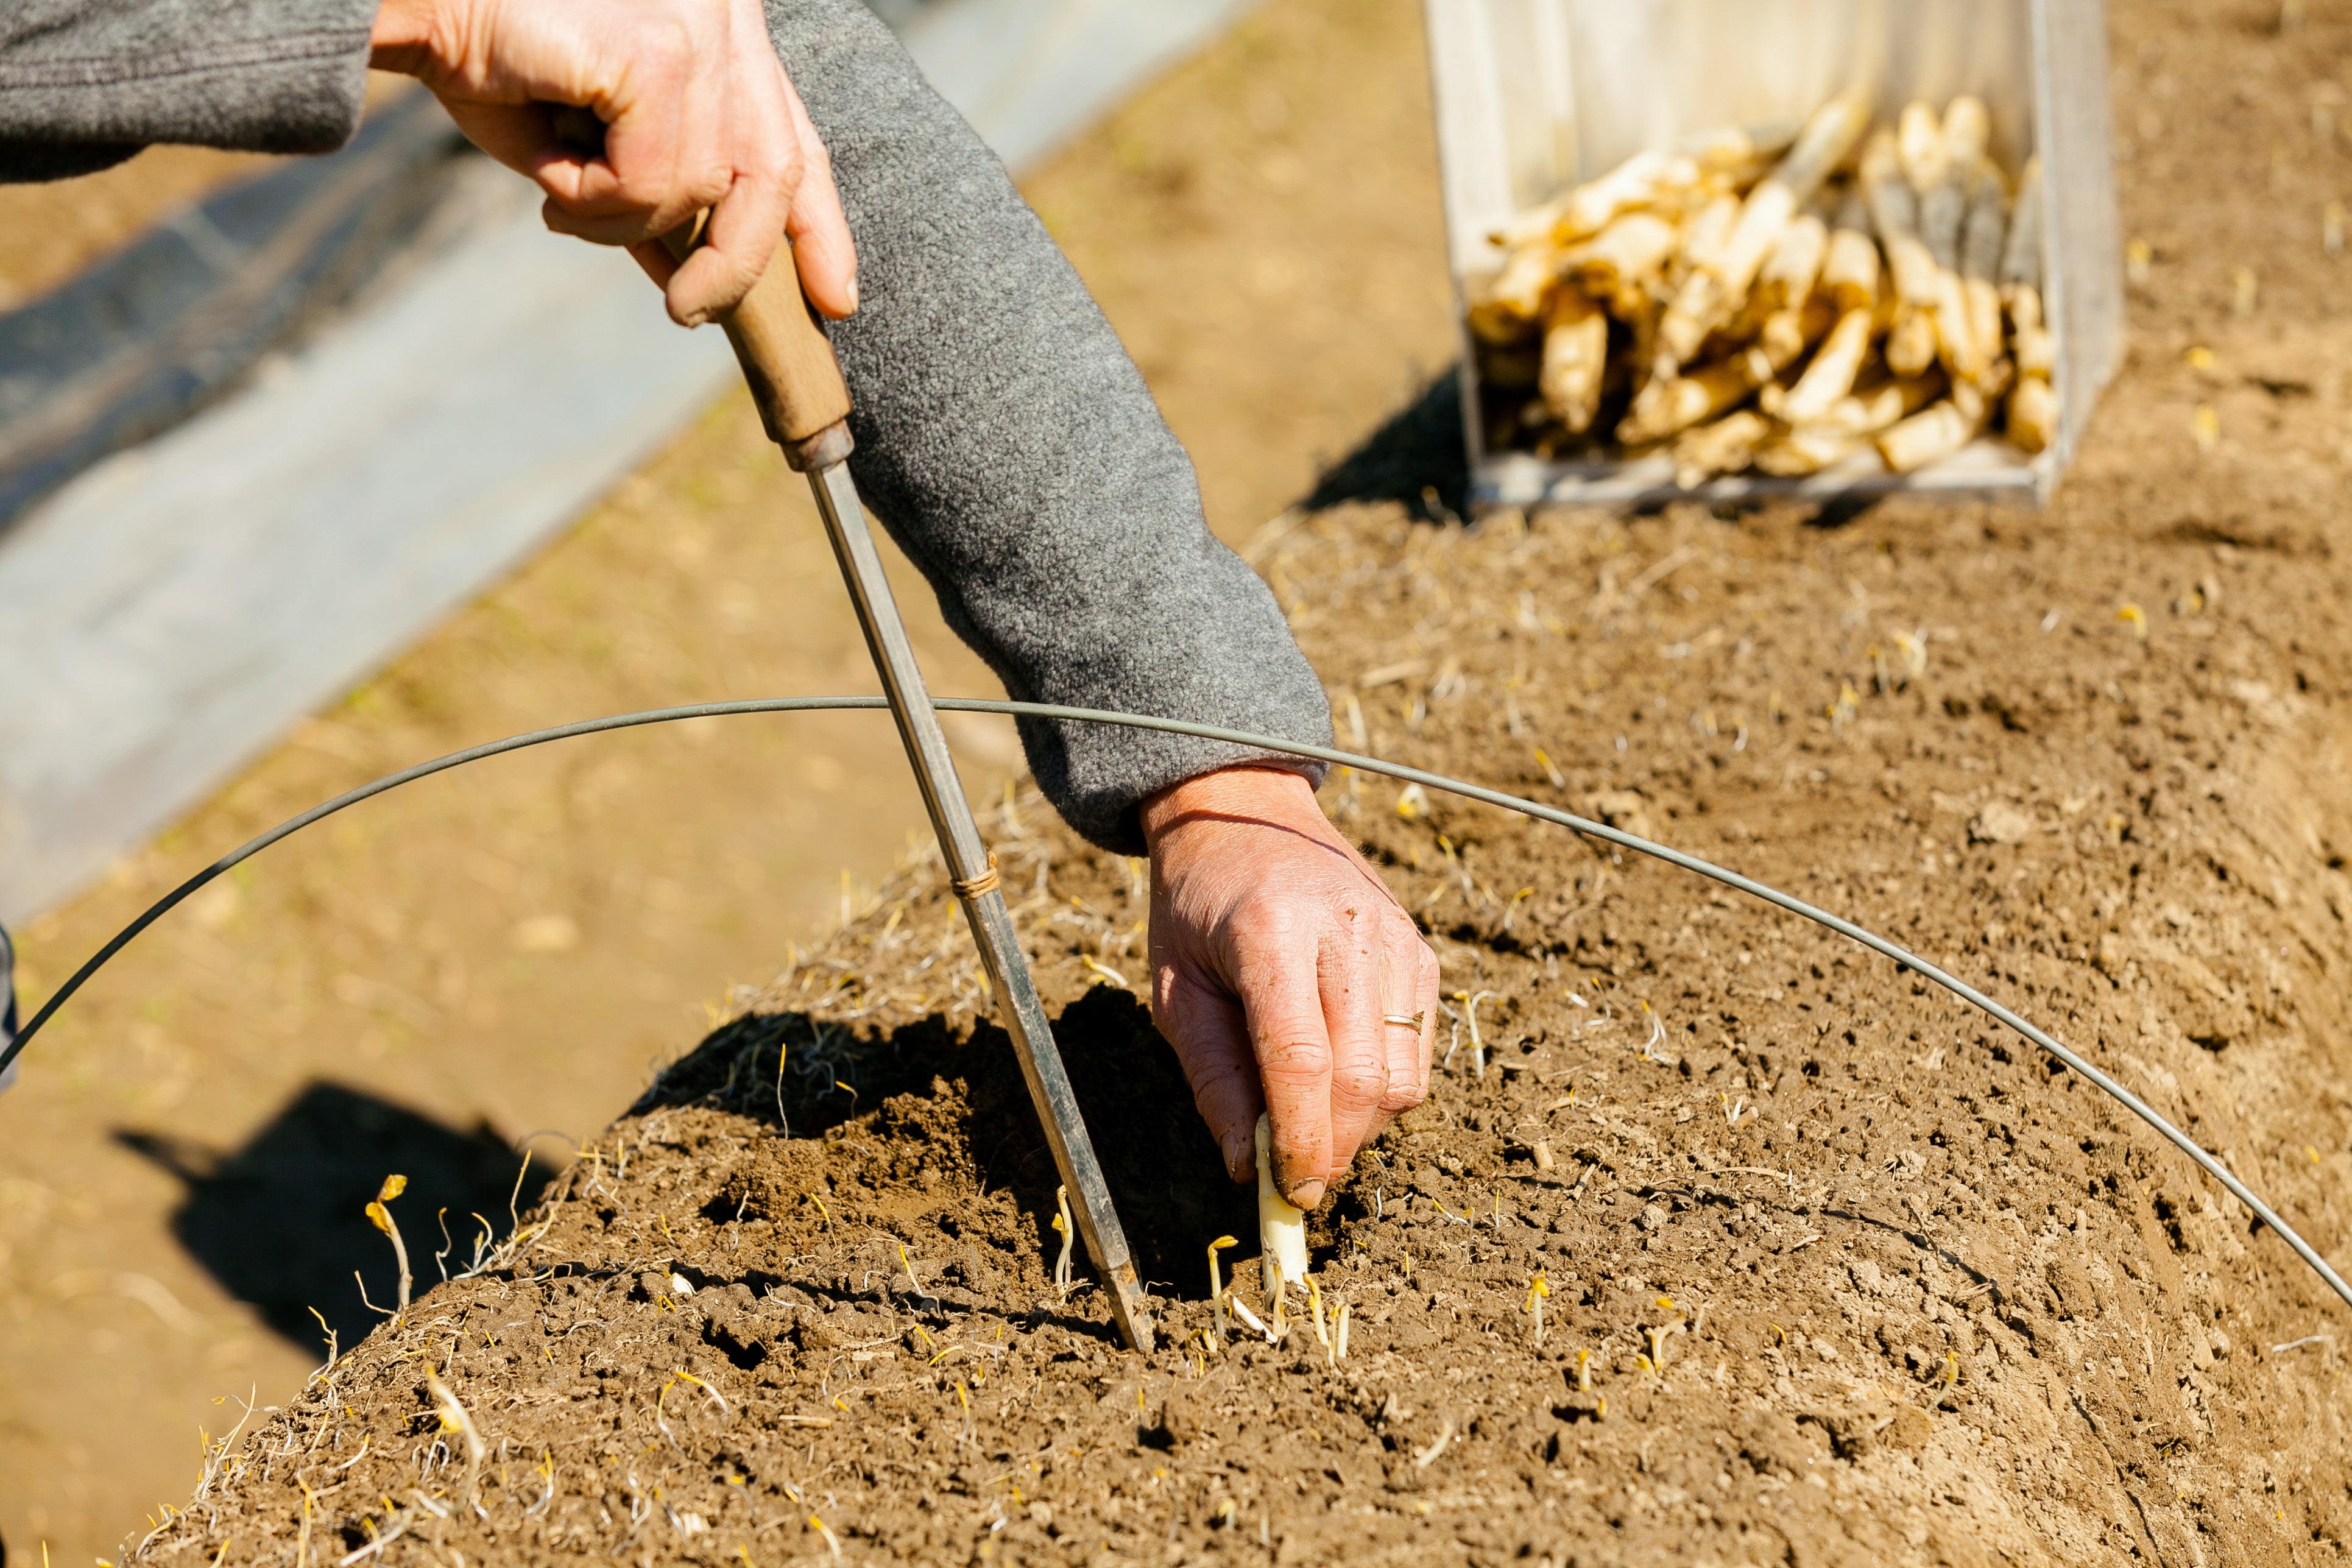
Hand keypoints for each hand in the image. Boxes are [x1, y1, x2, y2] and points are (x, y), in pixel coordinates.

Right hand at [370, 0, 856, 326]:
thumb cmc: (488, 57)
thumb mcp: (590, 141)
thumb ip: (653, 194)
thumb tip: (694, 275)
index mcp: (719, 22)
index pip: (791, 135)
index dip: (817, 224)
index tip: (836, 297)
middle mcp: (725, 9)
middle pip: (771, 171)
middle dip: (737, 262)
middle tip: (687, 314)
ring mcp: (699, 22)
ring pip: (701, 189)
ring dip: (619, 218)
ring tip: (556, 188)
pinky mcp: (658, 47)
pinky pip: (652, 181)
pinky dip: (594, 196)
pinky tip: (548, 161)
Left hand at [1142, 765, 1439, 1208]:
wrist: (1246, 816)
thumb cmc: (1197, 908)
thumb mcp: (1175, 989)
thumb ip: (1212, 1078)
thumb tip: (1248, 1167)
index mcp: (1270, 931)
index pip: (1302, 1060)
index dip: (1301, 1139)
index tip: (1290, 1192)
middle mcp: (1345, 929)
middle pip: (1363, 1078)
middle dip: (1334, 1147)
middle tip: (1297, 1177)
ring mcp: (1393, 938)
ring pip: (1402, 1075)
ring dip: (1363, 1125)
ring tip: (1311, 1119)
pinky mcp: (1419, 951)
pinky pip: (1420, 1049)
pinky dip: (1385, 1087)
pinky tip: (1339, 1075)